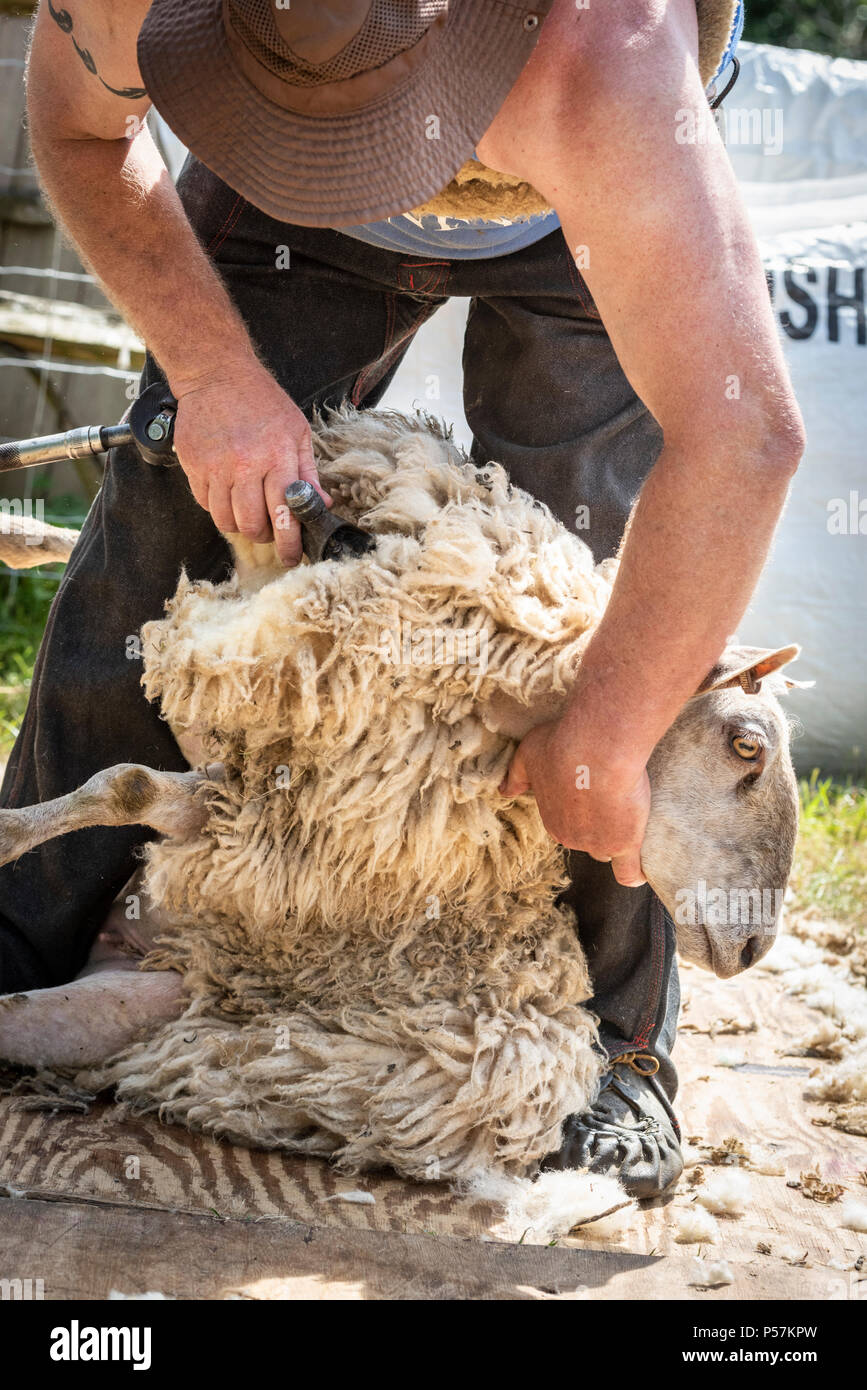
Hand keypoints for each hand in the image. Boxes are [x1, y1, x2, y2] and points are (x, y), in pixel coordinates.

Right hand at [171, 362, 329, 565]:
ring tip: (249, 510)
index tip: (291, 556)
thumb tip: (322, 504)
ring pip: (226, 521)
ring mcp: (215, 467)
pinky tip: (228, 492)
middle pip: (252, 526)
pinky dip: (218, 506)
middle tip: (270, 529)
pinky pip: (205, 504)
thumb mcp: (297, 432)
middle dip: (264, 536)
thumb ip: (308, 472)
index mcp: (276, 458)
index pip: (285, 515)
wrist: (217, 374)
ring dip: (240, 524)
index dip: (289, 544)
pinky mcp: (193, 465)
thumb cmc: (262, 401)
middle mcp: (244, 466)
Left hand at [500, 718, 649, 886]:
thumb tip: (503, 791)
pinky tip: (639, 875)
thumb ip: (516, 774)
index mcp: (552, 819)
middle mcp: (571, 838)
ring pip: (607, 850)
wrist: (596, 749)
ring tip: (629, 815)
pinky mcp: (624, 844)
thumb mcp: (529, 754)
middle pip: (587, 840)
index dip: (580, 810)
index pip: (567, 825)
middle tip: (611, 793)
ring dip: (616, 838)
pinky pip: (629, 871)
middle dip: (597, 823)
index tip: (591, 788)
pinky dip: (634, 873)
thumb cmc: (562, 747)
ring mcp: (598, 843)